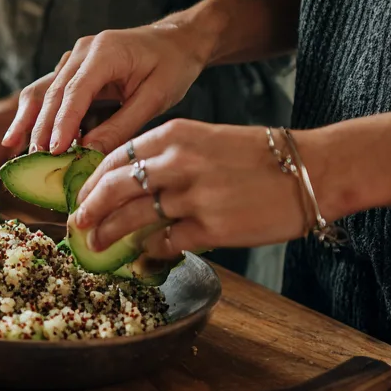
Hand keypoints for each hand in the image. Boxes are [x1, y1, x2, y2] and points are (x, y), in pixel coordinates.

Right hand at [2, 18, 212, 156]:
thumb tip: (89, 152)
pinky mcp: (74, 68)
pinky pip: (50, 91)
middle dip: (40, 127)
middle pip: (52, 92)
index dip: (62, 123)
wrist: (178, 40)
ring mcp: (75, 57)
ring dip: (30, 120)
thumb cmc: (173, 66)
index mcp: (105, 52)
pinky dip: (38, 114)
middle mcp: (83, 51)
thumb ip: (122, 126)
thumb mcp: (155, 98)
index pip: (75, 91)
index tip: (53, 151)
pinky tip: (25, 136)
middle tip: (34, 159)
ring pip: (43, 91)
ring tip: (15, 149)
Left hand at [71, 120, 313, 257]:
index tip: (81, 196)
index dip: (92, 181)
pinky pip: (163, 242)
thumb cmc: (259, 156)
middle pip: (114, 188)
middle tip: (77, 224)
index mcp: (175, 135)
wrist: (312, 170)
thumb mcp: (205, 139)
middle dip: (89, 209)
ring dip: (110, 234)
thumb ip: (166, 156)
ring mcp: (193, 195)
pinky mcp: (210, 227)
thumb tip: (125, 183)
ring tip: (98, 245)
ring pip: (132, 218)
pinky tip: (142, 255)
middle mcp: (178, 162)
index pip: (115, 158)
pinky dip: (148, 251)